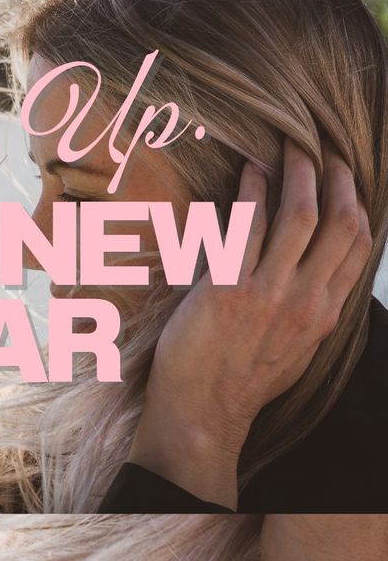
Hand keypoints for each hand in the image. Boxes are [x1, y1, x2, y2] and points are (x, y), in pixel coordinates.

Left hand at [127, 140, 371, 507]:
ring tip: (290, 146)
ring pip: (301, 214)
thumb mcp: (296, 350)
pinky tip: (250, 171)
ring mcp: (269, 292)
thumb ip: (311, 310)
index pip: (359, 246)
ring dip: (299, 172)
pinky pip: (249, 223)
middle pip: (341, 222)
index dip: (357, 202)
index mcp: (325, 314)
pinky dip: (254, 189)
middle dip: (337, 177)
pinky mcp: (229, 287)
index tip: (347, 176)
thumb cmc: (243, 382)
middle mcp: (306, 300)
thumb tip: (316, 274)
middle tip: (325, 148)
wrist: (202, 414)